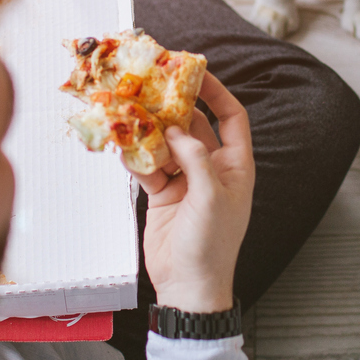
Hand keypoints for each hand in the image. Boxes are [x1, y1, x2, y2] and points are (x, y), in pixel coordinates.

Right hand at [129, 72, 254, 313]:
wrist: (188, 287)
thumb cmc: (212, 245)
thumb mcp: (210, 198)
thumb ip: (195, 159)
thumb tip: (176, 129)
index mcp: (236, 166)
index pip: (231, 118)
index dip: (217, 93)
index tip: (197, 72)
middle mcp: (212, 168)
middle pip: (193, 126)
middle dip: (174, 108)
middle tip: (152, 86)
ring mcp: (186, 180)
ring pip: (166, 144)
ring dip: (150, 131)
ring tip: (130, 112)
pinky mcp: (162, 194)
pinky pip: (148, 167)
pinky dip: (137, 157)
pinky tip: (123, 148)